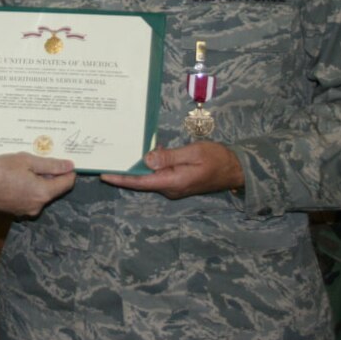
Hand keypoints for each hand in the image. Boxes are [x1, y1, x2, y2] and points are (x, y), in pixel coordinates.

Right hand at [0, 153, 75, 216]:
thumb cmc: (0, 170)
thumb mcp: (27, 161)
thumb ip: (51, 165)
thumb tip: (69, 166)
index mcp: (43, 193)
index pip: (67, 184)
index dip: (68, 171)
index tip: (64, 160)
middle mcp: (37, 206)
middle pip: (53, 189)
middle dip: (50, 175)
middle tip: (39, 159)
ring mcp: (25, 211)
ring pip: (40, 193)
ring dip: (37, 181)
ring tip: (25, 166)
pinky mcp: (15, 211)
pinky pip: (28, 197)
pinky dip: (27, 187)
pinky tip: (16, 176)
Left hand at [101, 142, 242, 199]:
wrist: (235, 170)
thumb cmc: (217, 159)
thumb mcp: (194, 153)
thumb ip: (170, 157)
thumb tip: (147, 160)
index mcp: (173, 182)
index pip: (141, 182)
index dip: (122, 178)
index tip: (104, 175)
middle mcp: (170, 188)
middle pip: (142, 180)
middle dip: (125, 172)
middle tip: (108, 159)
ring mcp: (174, 186)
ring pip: (150, 177)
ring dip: (137, 167)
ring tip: (120, 154)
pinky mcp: (177, 182)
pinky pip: (159, 174)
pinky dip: (150, 164)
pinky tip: (145, 151)